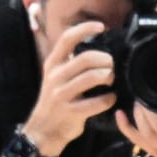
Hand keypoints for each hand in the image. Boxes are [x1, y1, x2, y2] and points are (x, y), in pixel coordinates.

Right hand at [22, 20, 114, 155]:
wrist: (44, 130)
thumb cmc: (56, 101)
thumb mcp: (56, 77)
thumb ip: (70, 63)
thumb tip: (94, 48)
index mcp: (52, 64)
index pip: (66, 39)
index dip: (84, 29)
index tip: (101, 26)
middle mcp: (55, 76)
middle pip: (86, 58)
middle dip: (105, 60)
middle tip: (112, 66)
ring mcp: (62, 94)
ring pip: (92, 77)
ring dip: (108, 77)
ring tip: (111, 80)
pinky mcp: (71, 111)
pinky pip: (97, 102)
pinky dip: (109, 99)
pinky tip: (110, 98)